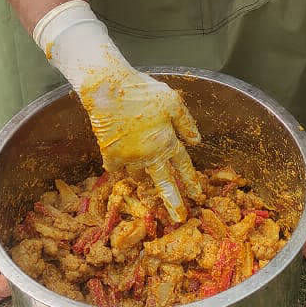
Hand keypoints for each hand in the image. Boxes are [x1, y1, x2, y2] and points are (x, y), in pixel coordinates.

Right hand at [81, 61, 203, 220]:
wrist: (107, 88)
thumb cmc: (142, 91)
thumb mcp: (172, 101)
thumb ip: (186, 123)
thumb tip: (197, 141)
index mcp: (167, 142)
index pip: (183, 166)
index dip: (191, 181)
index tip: (197, 196)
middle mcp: (149, 155)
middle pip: (163, 184)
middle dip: (172, 202)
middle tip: (178, 218)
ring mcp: (128, 157)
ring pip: (139, 175)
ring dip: (144, 177)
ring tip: (147, 177)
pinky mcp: (109, 154)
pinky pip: (117, 168)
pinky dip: (120, 167)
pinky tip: (122, 161)